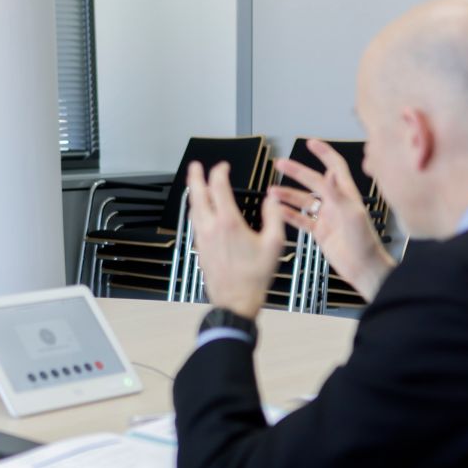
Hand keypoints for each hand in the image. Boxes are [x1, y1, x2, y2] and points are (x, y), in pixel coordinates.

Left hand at [184, 160, 285, 320]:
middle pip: (197, 194)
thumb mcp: (274, 244)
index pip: (218, 187)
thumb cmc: (254, 277)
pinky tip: (200, 211)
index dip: (219, 172)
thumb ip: (273, 217)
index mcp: (228, 222)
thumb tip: (272, 199)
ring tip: (196, 184)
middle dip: (196, 176)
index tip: (223, 167)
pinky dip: (196, 209)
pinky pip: (194, 222)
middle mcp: (210, 227)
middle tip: (195, 166)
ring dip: (194, 192)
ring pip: (193, 208)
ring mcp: (202, 238)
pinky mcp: (200, 248)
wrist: (235, 301)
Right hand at [269, 139, 394, 301]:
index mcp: (346, 195)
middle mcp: (336, 203)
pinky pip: (301, 220)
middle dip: (296, 172)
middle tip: (280, 164)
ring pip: (303, 201)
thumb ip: (338, 194)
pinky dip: (289, 215)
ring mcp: (327, 217)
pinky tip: (277, 211)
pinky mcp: (320, 232)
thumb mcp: (352, 215)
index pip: (335, 167)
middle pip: (313, 181)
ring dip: (288, 195)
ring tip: (272, 192)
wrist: (363, 268)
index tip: (311, 143)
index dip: (324, 153)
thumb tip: (328, 173)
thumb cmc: (364, 243)